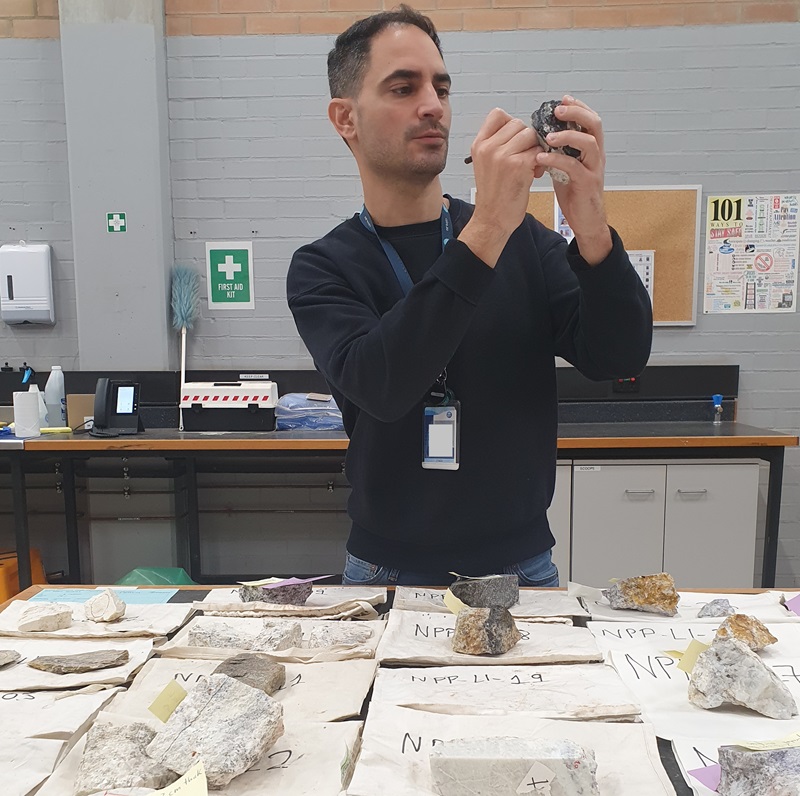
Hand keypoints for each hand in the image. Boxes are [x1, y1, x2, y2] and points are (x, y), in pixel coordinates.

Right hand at [460, 108, 545, 266]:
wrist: (492, 220)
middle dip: (526, 139)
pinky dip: (540, 161)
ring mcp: (502, 155)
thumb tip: (520, 130)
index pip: (498, 114)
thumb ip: (497, 145)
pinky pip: (537, 151)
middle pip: (518, 123)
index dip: (511, 123)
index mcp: (479, 145)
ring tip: (529, 166)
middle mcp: (488, 148)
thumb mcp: (485, 165)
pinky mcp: (518, 165)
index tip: (514, 139)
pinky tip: (534, 174)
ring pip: (530, 134)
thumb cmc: (493, 196)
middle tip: (524, 157)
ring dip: (534, 148)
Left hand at [536, 95, 611, 264]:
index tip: (563, 100)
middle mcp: (596, 156)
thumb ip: (560, 153)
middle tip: (558, 109)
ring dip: (567, 135)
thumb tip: (542, 139)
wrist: (586, 222)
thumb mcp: (566, 168)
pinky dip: (557, 159)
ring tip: (548, 135)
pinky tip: (542, 157)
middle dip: (577, 113)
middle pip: (594, 124)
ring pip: (588, 143)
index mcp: (591, 150)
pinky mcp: (587, 183)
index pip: (590, 121)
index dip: (579, 108)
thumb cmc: (576, 195)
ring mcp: (594, 169)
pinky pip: (574, 166)